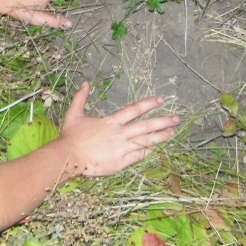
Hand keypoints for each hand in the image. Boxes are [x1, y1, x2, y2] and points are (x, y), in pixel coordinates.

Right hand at [59, 82, 178, 176]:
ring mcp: (122, 148)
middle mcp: (120, 134)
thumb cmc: (71, 137)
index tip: (161, 100)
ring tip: (172, 133)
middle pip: (146, 126)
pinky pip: (138, 156)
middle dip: (163, 121)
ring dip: (160, 137)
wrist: (68, 157)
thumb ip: (81, 98)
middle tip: (177, 119)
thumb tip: (85, 83)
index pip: (134, 110)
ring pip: (145, 141)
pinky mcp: (120, 162)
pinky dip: (148, 152)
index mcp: (111, 122)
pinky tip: (158, 149)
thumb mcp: (74, 114)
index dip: (149, 104)